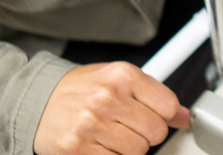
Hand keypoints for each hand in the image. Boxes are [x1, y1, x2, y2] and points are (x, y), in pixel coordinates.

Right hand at [35, 62, 189, 154]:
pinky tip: (101, 145)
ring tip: (112, 135)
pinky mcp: (78, 147)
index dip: (164, 115)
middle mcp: (108, 97)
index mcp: (122, 75)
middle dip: (147, 134)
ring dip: (129, 148)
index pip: (168, 105)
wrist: (37, 101)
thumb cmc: (79, 89)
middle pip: (156, 132)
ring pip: (138, 151)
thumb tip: (185, 116)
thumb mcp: (118, 80)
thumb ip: (153, 95)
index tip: (154, 115)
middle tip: (129, 127)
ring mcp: (92, 123)